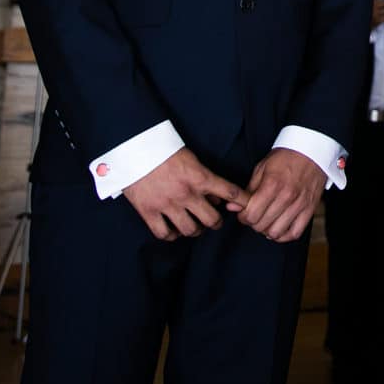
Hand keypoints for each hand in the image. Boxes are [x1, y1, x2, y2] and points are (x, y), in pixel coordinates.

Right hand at [121, 147, 247, 241]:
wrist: (135, 148)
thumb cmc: (165, 151)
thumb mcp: (191, 160)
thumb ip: (205, 179)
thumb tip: (218, 199)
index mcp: (199, 177)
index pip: (229, 192)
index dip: (243, 201)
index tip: (248, 206)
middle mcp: (186, 193)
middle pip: (212, 220)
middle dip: (216, 222)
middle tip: (214, 221)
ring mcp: (167, 204)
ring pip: (190, 230)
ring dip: (195, 230)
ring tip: (194, 226)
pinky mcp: (149, 212)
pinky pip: (165, 234)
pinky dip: (171, 235)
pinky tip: (173, 230)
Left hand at [239, 148, 326, 242]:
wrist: (311, 150)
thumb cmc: (285, 158)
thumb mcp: (262, 168)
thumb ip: (248, 190)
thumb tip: (232, 207)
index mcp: (272, 185)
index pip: (251, 215)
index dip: (243, 217)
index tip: (243, 213)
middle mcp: (286, 197)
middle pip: (262, 225)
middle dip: (253, 223)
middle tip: (254, 216)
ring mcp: (299, 204)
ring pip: (277, 232)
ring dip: (267, 230)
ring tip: (266, 221)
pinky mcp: (309, 209)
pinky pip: (295, 233)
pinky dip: (284, 235)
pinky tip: (279, 228)